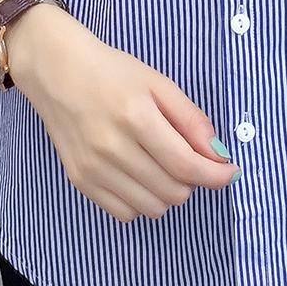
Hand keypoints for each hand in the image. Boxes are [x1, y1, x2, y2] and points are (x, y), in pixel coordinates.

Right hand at [3, 3, 240, 222]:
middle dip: (194, 180)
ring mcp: (93, 168)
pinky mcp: (80, 181)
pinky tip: (141, 177)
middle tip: (190, 159)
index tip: (229, 171)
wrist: (56, 72)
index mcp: (135, 117)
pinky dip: (142, 201)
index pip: (186, 165)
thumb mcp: (159, 83)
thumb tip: (217, 154)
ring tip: (164, 166)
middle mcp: (112, 148)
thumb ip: (191, 119)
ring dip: (169, 193)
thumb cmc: (112, 73)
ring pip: (153, 208)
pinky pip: (125, 213)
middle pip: (173, 191)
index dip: (216, 175)